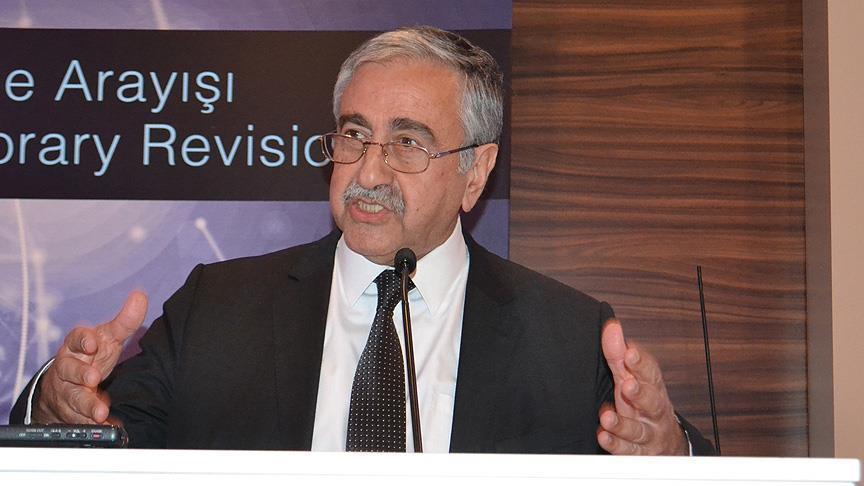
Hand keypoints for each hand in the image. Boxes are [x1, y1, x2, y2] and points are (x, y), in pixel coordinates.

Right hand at [33, 291, 147, 424]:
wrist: (67, 384)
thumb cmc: (91, 355)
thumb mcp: (107, 337)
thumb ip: (125, 321)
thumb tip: (140, 297)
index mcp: (76, 346)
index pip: (75, 339)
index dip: (83, 341)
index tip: (93, 343)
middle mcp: (67, 368)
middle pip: (68, 370)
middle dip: (80, 374)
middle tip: (93, 378)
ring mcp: (67, 391)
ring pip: (72, 397)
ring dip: (86, 404)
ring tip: (99, 412)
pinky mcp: (71, 411)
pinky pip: (79, 419)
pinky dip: (91, 423)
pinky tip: (106, 425)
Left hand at [597, 318, 687, 454]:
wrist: (665, 441)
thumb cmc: (643, 402)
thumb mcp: (631, 377)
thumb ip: (618, 354)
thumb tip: (611, 327)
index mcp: (653, 388)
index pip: (651, 373)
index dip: (641, 363)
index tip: (630, 353)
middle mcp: (653, 411)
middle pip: (652, 402)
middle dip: (641, 393)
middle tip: (627, 385)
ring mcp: (648, 433)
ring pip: (638, 430)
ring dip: (623, 424)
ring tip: (607, 417)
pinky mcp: (638, 453)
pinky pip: (628, 451)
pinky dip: (616, 445)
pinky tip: (603, 436)